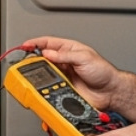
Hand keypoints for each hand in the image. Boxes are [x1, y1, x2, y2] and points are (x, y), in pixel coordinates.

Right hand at [20, 35, 135, 121]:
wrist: (111, 92)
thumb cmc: (103, 72)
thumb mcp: (84, 58)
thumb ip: (65, 56)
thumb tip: (48, 54)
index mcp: (69, 50)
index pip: (48, 43)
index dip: (35, 43)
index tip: (25, 46)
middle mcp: (64, 63)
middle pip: (42, 60)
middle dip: (32, 61)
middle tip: (25, 64)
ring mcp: (63, 77)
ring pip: (44, 75)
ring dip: (37, 76)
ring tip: (32, 77)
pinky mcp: (63, 90)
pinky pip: (50, 90)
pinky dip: (44, 90)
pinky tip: (42, 90)